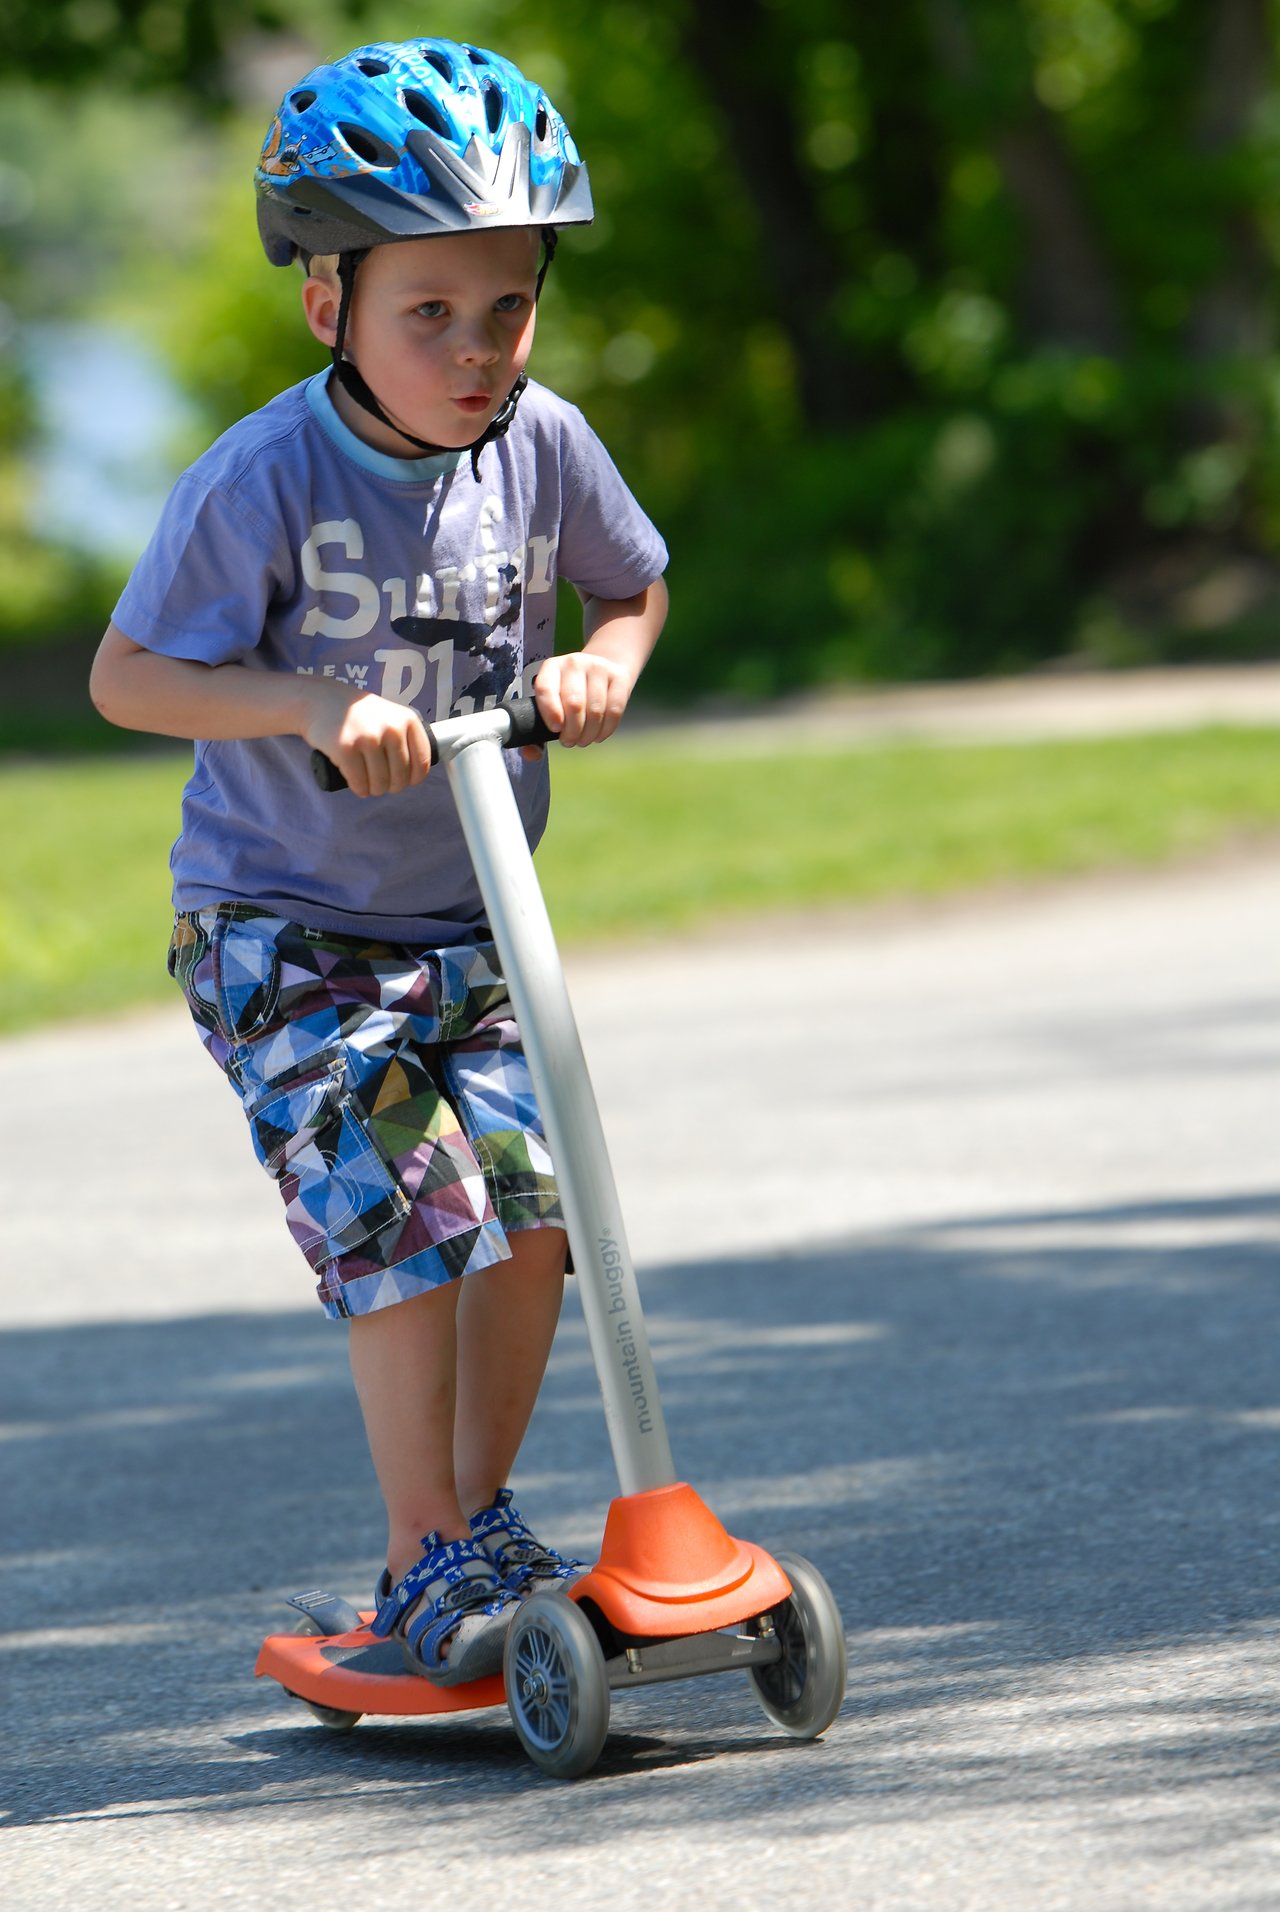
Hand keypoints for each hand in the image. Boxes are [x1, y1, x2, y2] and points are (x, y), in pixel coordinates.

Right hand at [302, 683, 431, 798]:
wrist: (321, 699)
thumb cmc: (360, 714)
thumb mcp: (391, 715)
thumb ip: (406, 735)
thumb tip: (421, 770)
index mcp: (408, 720)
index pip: (422, 764)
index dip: (413, 779)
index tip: (403, 780)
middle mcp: (391, 729)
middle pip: (400, 777)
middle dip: (391, 786)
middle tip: (381, 783)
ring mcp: (368, 738)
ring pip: (380, 783)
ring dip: (375, 790)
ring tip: (369, 785)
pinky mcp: (346, 748)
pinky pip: (360, 782)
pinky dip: (360, 790)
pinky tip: (359, 787)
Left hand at [533, 651, 632, 748]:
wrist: (603, 667)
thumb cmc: (571, 691)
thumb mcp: (552, 699)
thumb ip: (539, 726)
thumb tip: (532, 753)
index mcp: (552, 668)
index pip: (546, 688)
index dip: (550, 711)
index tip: (555, 729)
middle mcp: (574, 664)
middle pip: (574, 704)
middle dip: (571, 731)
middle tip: (569, 741)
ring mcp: (599, 668)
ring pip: (595, 711)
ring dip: (588, 734)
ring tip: (582, 740)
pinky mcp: (619, 677)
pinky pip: (614, 711)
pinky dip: (605, 730)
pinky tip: (598, 735)